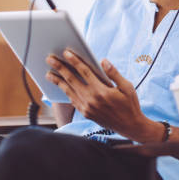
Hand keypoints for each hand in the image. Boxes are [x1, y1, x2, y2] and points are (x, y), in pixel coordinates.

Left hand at [45, 50, 162, 141]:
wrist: (130, 126)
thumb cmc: (130, 105)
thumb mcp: (127, 87)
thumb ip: (114, 73)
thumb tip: (103, 61)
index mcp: (102, 91)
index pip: (84, 72)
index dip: (74, 61)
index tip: (66, 52)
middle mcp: (91, 100)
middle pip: (72, 80)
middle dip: (60, 68)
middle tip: (50, 59)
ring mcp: (87, 108)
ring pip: (68, 91)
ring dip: (58, 81)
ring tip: (48, 73)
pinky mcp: (85, 114)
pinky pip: (72, 100)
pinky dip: (65, 92)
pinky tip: (61, 86)